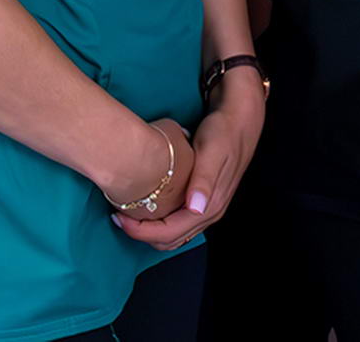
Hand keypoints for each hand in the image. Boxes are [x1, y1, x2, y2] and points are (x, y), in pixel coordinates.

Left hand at [118, 81, 264, 249]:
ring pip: (173, 234)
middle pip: (170, 240)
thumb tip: (195, 207)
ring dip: (149, 229)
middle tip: (117, 215)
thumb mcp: (212, 151)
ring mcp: (206, 207)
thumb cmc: (224, 132)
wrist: (242, 118)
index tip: (118, 217)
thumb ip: (204, 180)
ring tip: (128, 211)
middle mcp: (209, 212)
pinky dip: (159, 221)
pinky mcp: (203, 199)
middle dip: (141, 233)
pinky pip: (177, 222)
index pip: (169, 233)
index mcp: (210, 206)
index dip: (141, 231)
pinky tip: (147, 204)